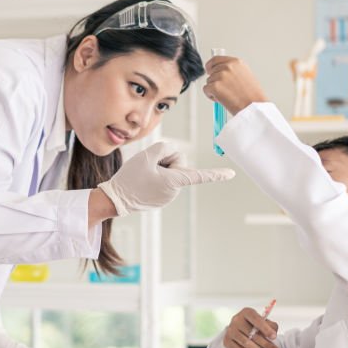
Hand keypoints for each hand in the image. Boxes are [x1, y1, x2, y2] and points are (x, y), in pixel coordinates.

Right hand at [97, 140, 234, 216]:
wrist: (116, 199)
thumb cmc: (130, 178)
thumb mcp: (146, 156)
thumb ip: (164, 148)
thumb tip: (172, 152)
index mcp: (174, 181)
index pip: (199, 176)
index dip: (216, 174)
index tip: (231, 174)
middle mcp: (175, 191)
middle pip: (179, 163)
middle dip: (167, 159)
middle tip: (150, 166)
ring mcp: (169, 196)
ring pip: (171, 171)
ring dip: (159, 168)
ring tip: (144, 176)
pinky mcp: (162, 197)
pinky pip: (165, 178)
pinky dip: (155, 176)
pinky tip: (143, 181)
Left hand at [204, 55, 267, 115]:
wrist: (253, 107)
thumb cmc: (252, 96)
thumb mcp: (245, 76)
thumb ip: (232, 71)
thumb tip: (220, 72)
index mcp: (236, 62)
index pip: (216, 59)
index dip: (211, 66)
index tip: (209, 70)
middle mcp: (228, 67)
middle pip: (211, 72)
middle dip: (214, 81)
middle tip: (224, 90)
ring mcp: (221, 76)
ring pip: (209, 81)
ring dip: (214, 89)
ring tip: (227, 95)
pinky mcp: (215, 86)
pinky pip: (206, 90)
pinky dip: (211, 96)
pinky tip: (223, 99)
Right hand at [223, 308, 279, 347]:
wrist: (241, 331)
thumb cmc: (254, 326)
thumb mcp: (264, 322)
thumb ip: (271, 326)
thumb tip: (273, 334)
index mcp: (247, 312)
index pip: (256, 319)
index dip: (266, 329)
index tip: (274, 337)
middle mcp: (236, 319)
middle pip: (252, 334)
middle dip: (265, 344)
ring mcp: (230, 330)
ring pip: (246, 343)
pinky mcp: (227, 340)